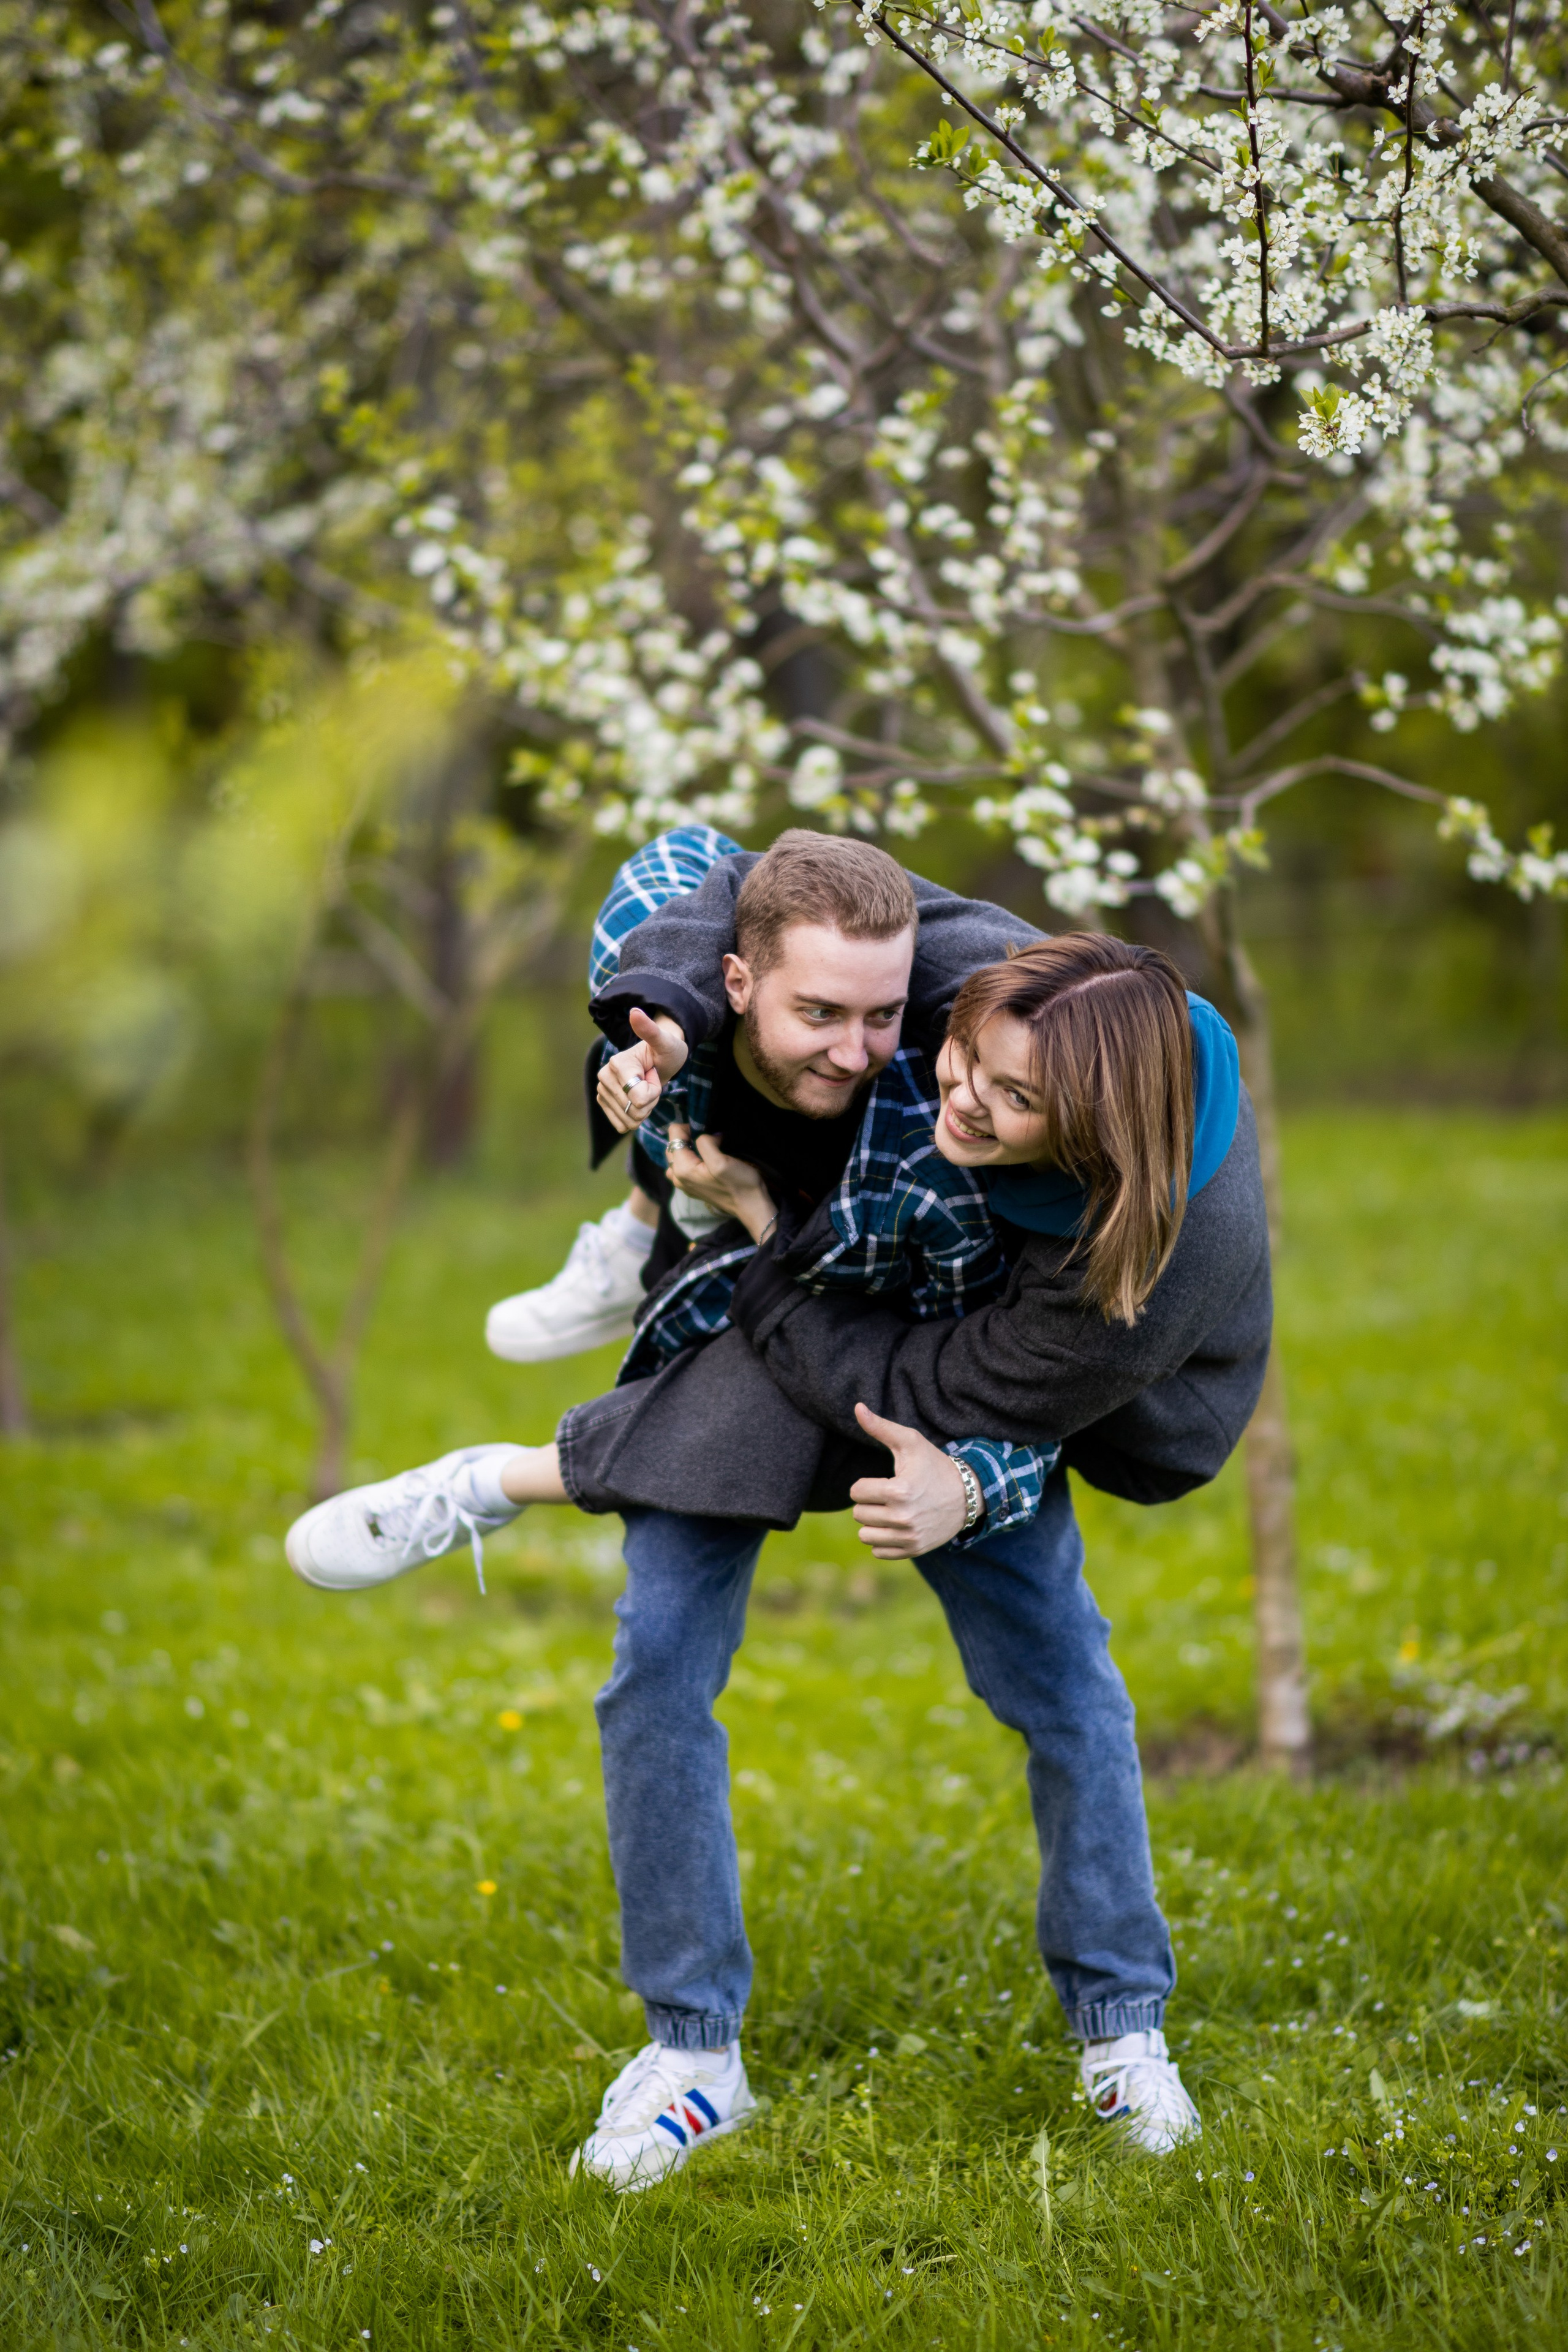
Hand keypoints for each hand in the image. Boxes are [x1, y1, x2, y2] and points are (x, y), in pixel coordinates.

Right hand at [596, 1008, 688, 1133]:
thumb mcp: (665, 1042)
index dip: (654, 1091)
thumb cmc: (666, 1050)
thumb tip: (635, 1012)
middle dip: (650, 1100)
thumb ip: (651, 1030)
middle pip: (635, 1111)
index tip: (654, 1075)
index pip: (640, 1098)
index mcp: (617, 1064)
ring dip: (644, 1109)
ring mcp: (601, 1090)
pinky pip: (621, 1125)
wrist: (658, 1060)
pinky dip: (634, 1118)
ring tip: (645, 1088)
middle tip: (650, 1081)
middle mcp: (604, 1077)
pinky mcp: (603, 1102)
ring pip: (629, 1120)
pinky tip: (637, 1100)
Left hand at [665, 1126, 776, 1242]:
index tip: (707, 1131)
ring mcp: (684, 1184)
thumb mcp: (721, 1161)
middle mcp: (677, 1177)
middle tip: (709, 1138)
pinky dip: (691, 1158)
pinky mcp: (692, 1187)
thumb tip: (705, 1136)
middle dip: (688, 1137)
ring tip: (707, 1148)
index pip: (674, 1134)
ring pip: (677, 1155)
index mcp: (682, 1169)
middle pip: (673, 1145)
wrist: (750, 1206)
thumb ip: (706, 1143)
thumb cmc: (739, 1184)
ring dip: (688, 1148)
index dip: (690, 1127)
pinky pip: (683, 1166)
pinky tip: (705, 1160)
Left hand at [849, 1402, 970, 1558]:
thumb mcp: (910, 1442)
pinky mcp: (914, 1550)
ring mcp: (909, 1537)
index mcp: (899, 1491)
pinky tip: (896, 1526)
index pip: (856, 1492)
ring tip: (890, 1511)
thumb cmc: (934, 1465)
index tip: (883, 1481)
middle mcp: (903, 1518)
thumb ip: (881, 1427)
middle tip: (888, 1495)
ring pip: (865, 1535)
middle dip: (869, 1502)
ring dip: (873, 1523)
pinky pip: (879, 1551)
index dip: (866, 1484)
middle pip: (858, 1514)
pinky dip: (883, 1540)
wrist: (968, 1494)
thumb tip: (857, 1407)